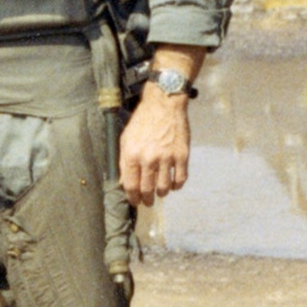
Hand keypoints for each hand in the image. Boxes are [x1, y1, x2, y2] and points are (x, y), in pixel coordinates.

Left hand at [119, 88, 190, 206]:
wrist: (164, 104)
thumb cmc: (143, 121)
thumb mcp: (126, 138)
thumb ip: (124, 161)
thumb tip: (124, 182)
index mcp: (132, 154)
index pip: (130, 185)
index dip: (132, 197)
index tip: (135, 201)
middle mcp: (149, 158)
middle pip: (147, 190)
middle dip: (146, 200)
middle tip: (148, 202)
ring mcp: (167, 158)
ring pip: (164, 188)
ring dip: (161, 193)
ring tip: (160, 193)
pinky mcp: (182, 155)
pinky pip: (181, 179)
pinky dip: (177, 186)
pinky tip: (174, 184)